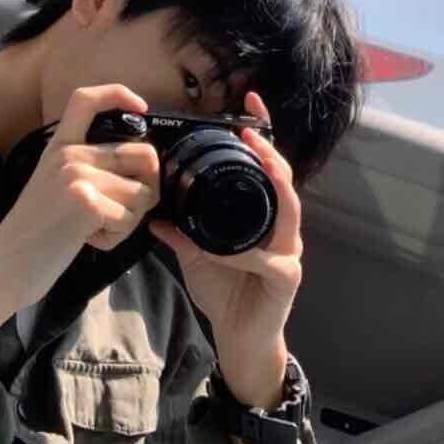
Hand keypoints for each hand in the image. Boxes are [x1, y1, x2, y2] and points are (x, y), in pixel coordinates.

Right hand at [0, 84, 159, 310]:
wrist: (6, 265)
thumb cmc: (35, 233)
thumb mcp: (54, 185)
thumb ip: (88, 167)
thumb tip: (141, 166)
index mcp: (60, 146)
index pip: (87, 99)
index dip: (119, 93)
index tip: (141, 108)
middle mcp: (70, 154)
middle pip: (144, 155)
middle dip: (148, 189)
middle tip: (123, 211)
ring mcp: (77, 174)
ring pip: (143, 193)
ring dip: (129, 220)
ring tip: (97, 230)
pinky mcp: (86, 201)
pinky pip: (129, 219)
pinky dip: (116, 237)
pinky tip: (89, 240)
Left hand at [149, 92, 301, 408]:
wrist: (239, 338)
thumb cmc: (225, 295)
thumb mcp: (197, 257)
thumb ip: (181, 235)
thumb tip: (155, 216)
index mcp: (261, 220)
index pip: (266, 171)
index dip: (263, 138)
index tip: (249, 105)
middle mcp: (281, 231)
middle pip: (284, 182)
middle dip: (271, 153)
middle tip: (250, 131)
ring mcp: (288, 253)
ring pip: (288, 211)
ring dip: (273, 184)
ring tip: (258, 160)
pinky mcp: (286, 279)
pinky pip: (268, 259)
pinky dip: (245, 253)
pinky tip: (226, 249)